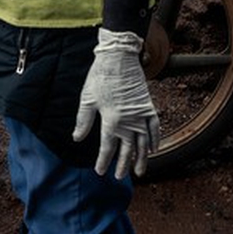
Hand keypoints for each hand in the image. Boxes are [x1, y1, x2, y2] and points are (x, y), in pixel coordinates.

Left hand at [72, 28, 159, 179]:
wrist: (119, 56)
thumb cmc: (100, 76)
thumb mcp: (87, 99)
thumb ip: (83, 121)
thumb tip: (77, 138)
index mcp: (111, 119)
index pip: (108, 147)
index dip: (104, 161)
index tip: (100, 171)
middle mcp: (128, 120)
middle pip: (127, 149)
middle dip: (123, 165)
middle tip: (119, 177)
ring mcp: (140, 113)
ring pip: (143, 142)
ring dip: (142, 158)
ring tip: (140, 171)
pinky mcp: (148, 105)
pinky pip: (154, 126)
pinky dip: (155, 138)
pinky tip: (154, 148)